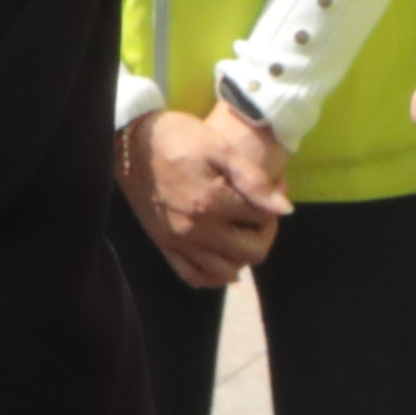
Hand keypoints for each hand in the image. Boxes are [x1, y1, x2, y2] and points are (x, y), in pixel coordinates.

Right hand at [121, 103, 291, 289]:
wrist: (130, 142)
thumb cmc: (178, 138)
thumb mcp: (219, 148)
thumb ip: (254, 180)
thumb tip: (285, 210)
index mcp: (211, 204)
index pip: (263, 220)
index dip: (274, 200)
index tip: (273, 183)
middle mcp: (195, 231)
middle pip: (251, 252)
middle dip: (264, 232)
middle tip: (260, 210)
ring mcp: (178, 242)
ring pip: (226, 271)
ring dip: (242, 255)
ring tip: (242, 230)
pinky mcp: (163, 245)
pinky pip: (194, 276)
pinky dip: (213, 275)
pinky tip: (222, 258)